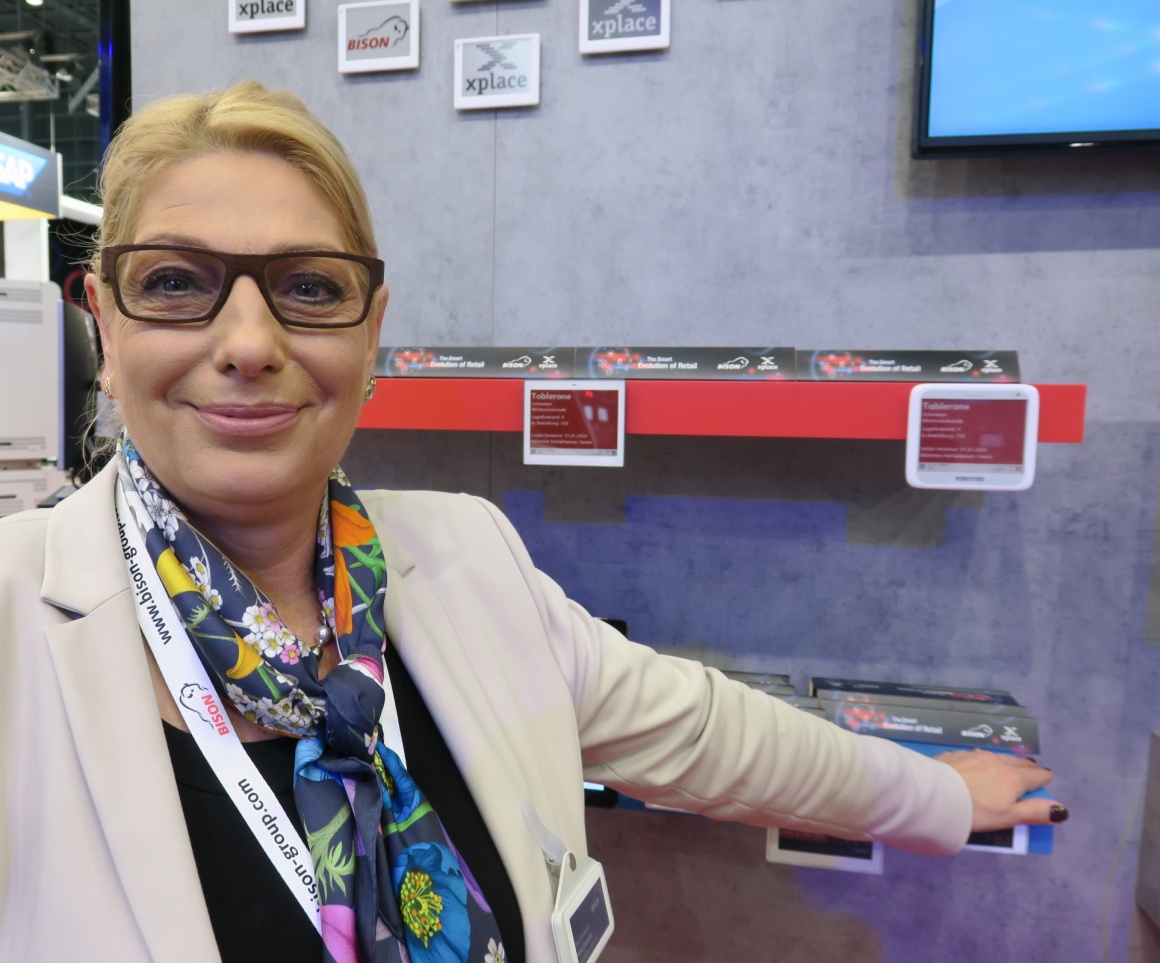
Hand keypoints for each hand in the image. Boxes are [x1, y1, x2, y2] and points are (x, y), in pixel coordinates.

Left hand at [935, 749, 1065, 831]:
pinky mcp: (955, 755)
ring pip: (996, 756)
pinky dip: (981, 760)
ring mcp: (974, 756)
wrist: (936, 795)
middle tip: (1031, 769)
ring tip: (1007, 764)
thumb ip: (1034, 812)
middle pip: (1017, 762)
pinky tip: (977, 762)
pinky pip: (974, 755)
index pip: (1035, 776)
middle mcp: (996, 762)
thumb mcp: (1008, 817)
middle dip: (1026, 766)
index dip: (1043, 777)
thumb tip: (1061, 809)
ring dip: (1005, 761)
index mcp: (1013, 778)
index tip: (1047, 777)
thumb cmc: (976, 811)